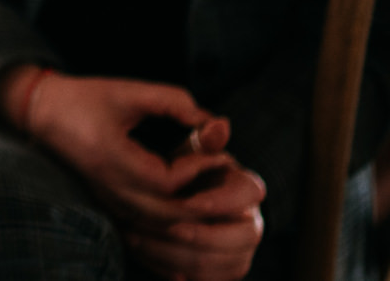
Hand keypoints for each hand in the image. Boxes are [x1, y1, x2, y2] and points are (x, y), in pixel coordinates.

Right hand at [19, 73, 236, 229]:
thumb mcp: (129, 91)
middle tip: (219, 176)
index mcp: (111, 157)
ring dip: (188, 213)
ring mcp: (107, 198)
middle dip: (201, 200)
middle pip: (167, 215)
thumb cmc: (83, 97)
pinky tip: (185, 202)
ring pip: (158, 225)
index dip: (196, 169)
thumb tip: (213, 121)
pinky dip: (171, 218)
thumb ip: (172, 101)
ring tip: (206, 187)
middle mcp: (108, 186)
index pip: (166, 182)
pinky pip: (146, 223)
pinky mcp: (109, 201)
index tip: (214, 151)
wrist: (41, 111)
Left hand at [121, 139, 264, 280]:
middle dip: (201, 236)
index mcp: (246, 189)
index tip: (186, 203)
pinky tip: (145, 253)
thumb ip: (200, 143)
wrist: (167, 201)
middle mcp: (250, 223)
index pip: (251, 193)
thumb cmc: (179, 172)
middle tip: (163, 227)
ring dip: (178, 254)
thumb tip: (218, 125)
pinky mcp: (220, 272)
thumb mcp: (186, 155)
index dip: (220, 201)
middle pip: (245, 238)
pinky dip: (172, 271)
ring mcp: (239, 252)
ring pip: (223, 265)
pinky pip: (204, 280)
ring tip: (138, 237)